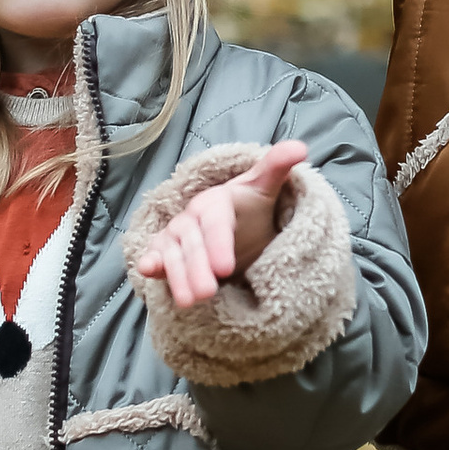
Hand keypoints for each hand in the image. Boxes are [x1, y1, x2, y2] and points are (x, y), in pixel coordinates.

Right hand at [132, 144, 307, 312]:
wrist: (236, 223)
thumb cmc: (250, 208)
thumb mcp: (265, 188)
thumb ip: (277, 168)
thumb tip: (300, 147)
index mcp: (215, 201)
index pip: (215, 222)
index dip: (218, 243)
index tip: (225, 268)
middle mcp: (191, 216)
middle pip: (192, 243)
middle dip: (197, 268)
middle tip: (208, 294)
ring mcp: (176, 234)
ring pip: (173, 254)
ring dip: (178, 276)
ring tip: (189, 302)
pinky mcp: (166, 250)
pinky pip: (156, 256)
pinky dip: (150, 262)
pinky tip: (148, 272)